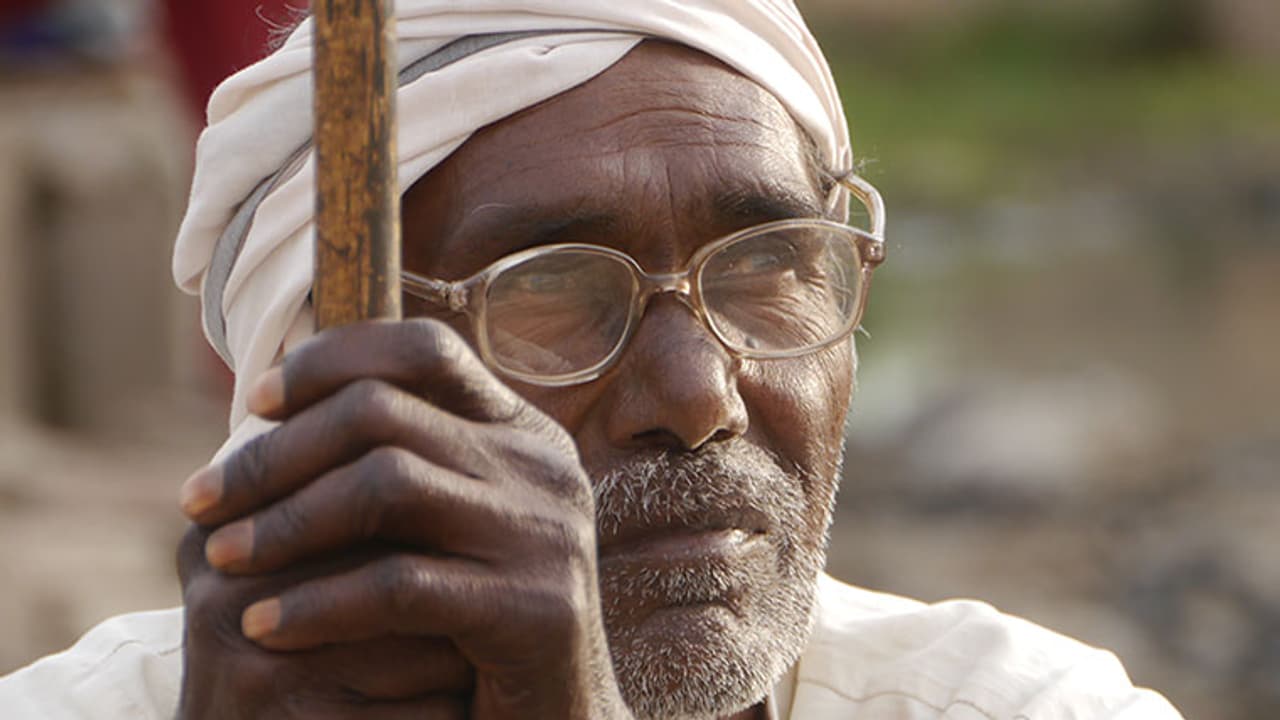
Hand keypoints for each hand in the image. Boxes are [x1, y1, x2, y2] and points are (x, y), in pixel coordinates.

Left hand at [178, 319, 632, 718]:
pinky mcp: (536, 609)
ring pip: (388, 484)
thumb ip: (395, 465)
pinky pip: (400, 586)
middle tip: (200, 501)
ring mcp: (547, 534)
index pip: (425, 351)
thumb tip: (267, 417)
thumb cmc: (476, 620)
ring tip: (221, 557)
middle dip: (274, 453)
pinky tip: (264, 625)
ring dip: (285, 520)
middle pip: (384, 413)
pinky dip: (317, 602)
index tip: (252, 403)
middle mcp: (542, 468)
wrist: (558, 719)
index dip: (330, 361)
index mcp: (522, 433)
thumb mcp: (445, 526)